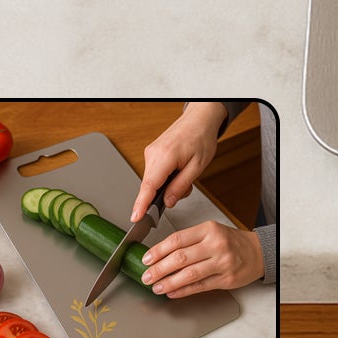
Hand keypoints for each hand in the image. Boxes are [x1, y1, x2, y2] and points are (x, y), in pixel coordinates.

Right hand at [132, 102, 226, 221]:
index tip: (135, 218)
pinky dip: (165, 177)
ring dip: (167, 184)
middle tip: (185, 186)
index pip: (148, 186)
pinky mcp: (151, 153)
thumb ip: (181, 186)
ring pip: (152, 181)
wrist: (200, 118)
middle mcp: (153, 154)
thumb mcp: (198, 165)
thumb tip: (167, 203)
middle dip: (165, 194)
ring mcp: (150, 152)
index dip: (141, 205)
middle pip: (150, 186)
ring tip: (184, 172)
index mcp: (165, 156)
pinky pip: (154, 173)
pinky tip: (178, 170)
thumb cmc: (201, 137)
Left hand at [140, 220, 263, 298]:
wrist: (257, 252)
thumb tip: (161, 256)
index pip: (177, 239)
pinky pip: (199, 286)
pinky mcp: (226, 279)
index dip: (158, 251)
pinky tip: (172, 293)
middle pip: (180, 257)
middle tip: (147, 276)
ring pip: (189, 274)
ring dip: (168, 283)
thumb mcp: (212, 232)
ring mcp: (222, 262)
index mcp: (209, 229)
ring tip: (157, 287)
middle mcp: (216, 244)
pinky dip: (182, 291)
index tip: (146, 259)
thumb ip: (189, 242)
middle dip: (159, 269)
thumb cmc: (231, 242)